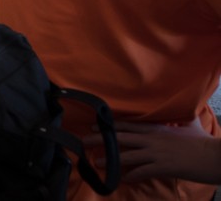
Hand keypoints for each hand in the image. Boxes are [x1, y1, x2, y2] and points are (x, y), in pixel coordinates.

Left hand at [88, 118, 220, 184]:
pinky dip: (133, 176)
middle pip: (122, 138)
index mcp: (157, 130)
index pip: (128, 126)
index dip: (110, 127)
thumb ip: (180, 122)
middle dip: (102, 140)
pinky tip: (124, 180)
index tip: (94, 126)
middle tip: (85, 141)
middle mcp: (153, 139)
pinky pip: (144, 171)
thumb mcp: (189, 127)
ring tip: (98, 162)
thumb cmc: (204, 142)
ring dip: (112, 159)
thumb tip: (183, 114)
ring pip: (129, 155)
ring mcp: (158, 153)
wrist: (217, 155)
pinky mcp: (165, 167)